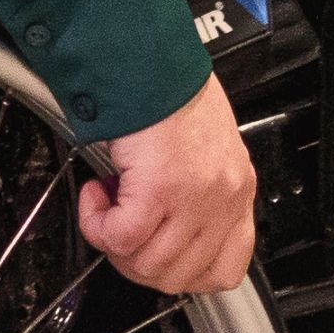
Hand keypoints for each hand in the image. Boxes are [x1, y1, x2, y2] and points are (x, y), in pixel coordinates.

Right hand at [74, 74, 254, 295]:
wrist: (149, 56)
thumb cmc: (170, 89)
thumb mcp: (204, 148)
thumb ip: (196, 192)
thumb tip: (160, 229)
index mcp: (237, 189)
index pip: (225, 269)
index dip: (181, 272)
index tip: (155, 251)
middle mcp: (222, 199)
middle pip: (176, 276)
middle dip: (137, 260)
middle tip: (119, 227)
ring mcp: (193, 198)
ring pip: (146, 263)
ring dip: (114, 240)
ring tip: (107, 202)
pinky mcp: (158, 189)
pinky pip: (120, 237)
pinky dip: (97, 224)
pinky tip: (96, 195)